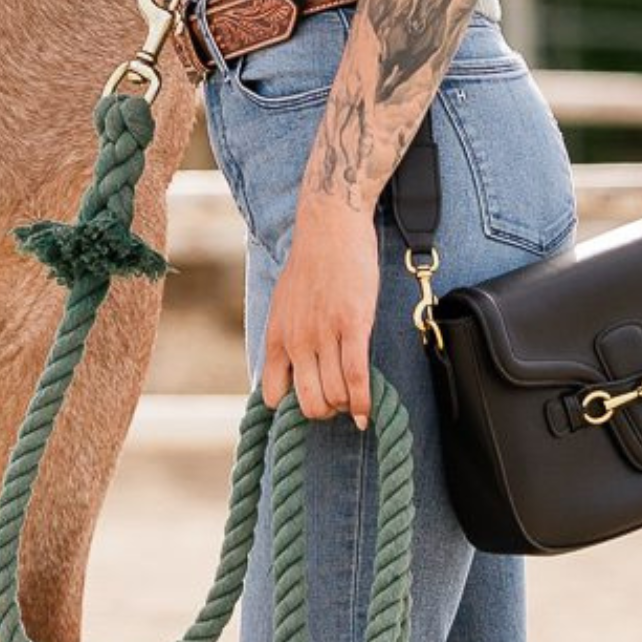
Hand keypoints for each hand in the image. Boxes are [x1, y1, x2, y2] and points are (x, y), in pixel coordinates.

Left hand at [262, 192, 377, 427]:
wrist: (330, 228)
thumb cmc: (311, 263)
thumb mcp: (284, 303)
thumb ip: (286, 335)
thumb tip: (290, 366)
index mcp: (276, 336)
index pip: (273, 394)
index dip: (292, 407)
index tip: (310, 402)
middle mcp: (296, 340)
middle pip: (308, 402)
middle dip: (325, 412)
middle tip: (338, 405)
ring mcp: (324, 334)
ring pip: (334, 394)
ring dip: (347, 405)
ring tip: (355, 402)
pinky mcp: (352, 324)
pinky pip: (356, 376)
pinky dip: (364, 401)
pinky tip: (368, 413)